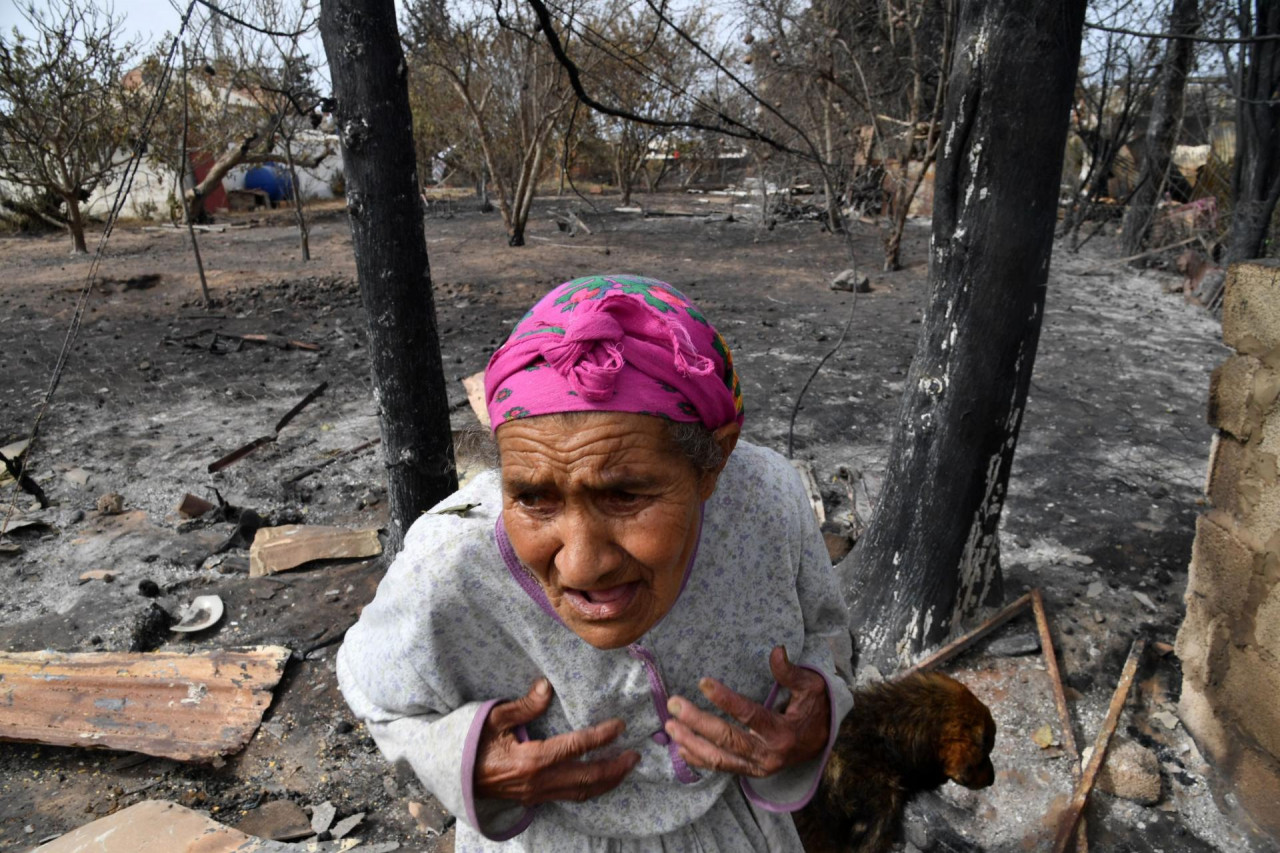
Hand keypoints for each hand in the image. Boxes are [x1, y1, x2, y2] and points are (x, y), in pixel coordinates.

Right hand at [474, 677, 639, 805]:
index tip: (620, 725)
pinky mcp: (536, 799)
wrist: (455, 777)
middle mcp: (540, 781)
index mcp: (532, 759)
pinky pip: (571, 797)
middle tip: (635, 754)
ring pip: (582, 792)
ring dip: (608, 781)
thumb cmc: (472, 744)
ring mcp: (539, 794)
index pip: (576, 747)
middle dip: (615, 767)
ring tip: (627, 767)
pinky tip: (602, 781)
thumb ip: (524, 705)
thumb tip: (547, 686)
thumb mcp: (493, 718)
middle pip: (587, 777)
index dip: (601, 736)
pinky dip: (591, 789)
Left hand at [663, 646, 828, 776]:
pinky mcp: (750, 772)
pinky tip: (681, 748)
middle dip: (698, 722)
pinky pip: (722, 768)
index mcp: (782, 732)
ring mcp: (758, 767)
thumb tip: (777, 650)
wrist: (822, 743)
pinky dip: (700, 760)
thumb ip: (791, 672)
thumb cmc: (813, 710)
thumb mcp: (810, 687)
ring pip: (720, 759)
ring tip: (670, 726)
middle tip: (674, 705)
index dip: (725, 699)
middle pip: (728, 739)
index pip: (749, 715)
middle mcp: (769, 754)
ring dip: (692, 743)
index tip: (702, 682)